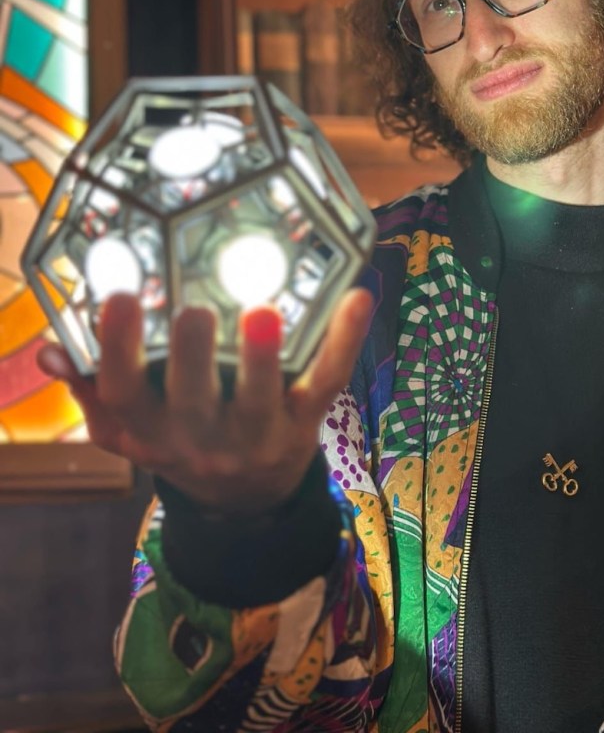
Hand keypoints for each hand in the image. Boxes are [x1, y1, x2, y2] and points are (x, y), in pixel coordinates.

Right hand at [37, 289, 372, 514]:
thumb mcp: (128, 426)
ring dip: (262, 358)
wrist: (242, 502)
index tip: (120, 296)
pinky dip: (343, 341)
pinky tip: (358, 298)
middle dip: (192, 359)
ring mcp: (256, 436)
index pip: (125, 395)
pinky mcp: (305, 425)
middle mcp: (201, 440)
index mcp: (151, 431)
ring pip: (259, 401)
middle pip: (193, 404)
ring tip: (264, 313)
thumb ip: (92, 387)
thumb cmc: (179, 439)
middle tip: (194, 311)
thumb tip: (50, 349)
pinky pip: (325, 382)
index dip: (118, 349)